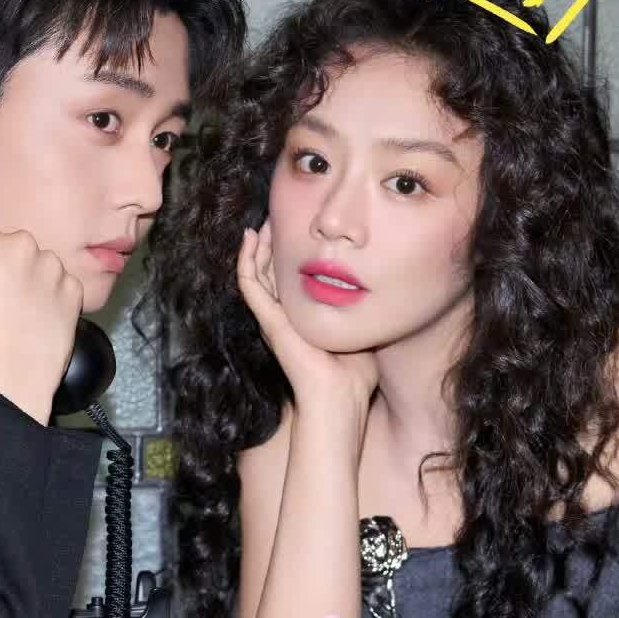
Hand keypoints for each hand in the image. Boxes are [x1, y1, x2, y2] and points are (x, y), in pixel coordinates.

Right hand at [0, 197, 81, 423]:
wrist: (9, 381)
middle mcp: (22, 245)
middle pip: (11, 241)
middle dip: (3, 259)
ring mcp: (52, 267)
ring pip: (38, 261)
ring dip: (29, 276)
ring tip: (18, 311)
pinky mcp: (74, 291)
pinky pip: (61, 283)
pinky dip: (52, 296)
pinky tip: (37, 319)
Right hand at [235, 223, 377, 431]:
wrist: (340, 400)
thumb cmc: (354, 378)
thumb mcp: (359, 330)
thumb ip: (358, 310)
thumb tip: (373, 288)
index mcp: (302, 320)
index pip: (288, 280)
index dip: (287, 254)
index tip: (297, 230)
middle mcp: (283, 318)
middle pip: (269, 272)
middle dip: (270, 244)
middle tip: (275, 216)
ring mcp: (274, 319)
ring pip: (255, 273)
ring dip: (256, 246)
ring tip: (261, 221)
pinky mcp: (269, 321)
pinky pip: (249, 284)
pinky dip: (245, 260)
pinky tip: (249, 239)